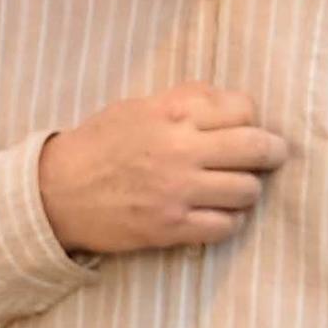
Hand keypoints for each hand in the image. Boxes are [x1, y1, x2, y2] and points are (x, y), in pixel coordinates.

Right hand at [35, 85, 288, 254]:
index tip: (243, 127)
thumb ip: (183, 100)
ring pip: (248, 191)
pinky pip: (226, 226)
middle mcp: (180, 150)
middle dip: (272, 153)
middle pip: (257, 149)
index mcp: (172, 113)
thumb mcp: (137, 107)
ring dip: (247, 190)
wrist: (55, 193)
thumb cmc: (97, 145)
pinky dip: (229, 221)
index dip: (250, 118)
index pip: (243, 109)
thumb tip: (227, 101)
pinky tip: (217, 214)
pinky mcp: (171, 227)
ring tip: (234, 189)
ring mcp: (177, 192)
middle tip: (270, 157)